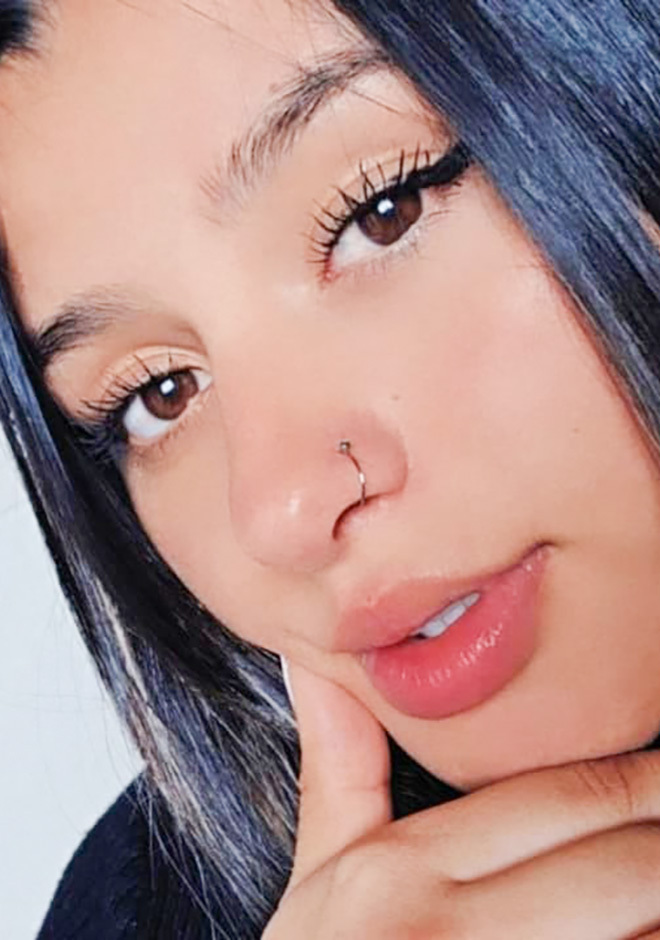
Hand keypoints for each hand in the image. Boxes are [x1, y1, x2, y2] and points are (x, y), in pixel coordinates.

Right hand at [264, 663, 659, 938]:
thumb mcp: (318, 883)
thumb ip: (336, 767)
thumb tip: (314, 662)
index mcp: (401, 873)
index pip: (564, 798)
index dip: (641, 780)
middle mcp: (453, 935)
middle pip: (628, 862)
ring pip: (646, 928)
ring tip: (654, 883)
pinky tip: (640, 927)